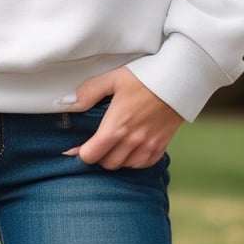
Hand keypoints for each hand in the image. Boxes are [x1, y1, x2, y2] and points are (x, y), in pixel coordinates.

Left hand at [62, 67, 182, 169]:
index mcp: (117, 126)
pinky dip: (133, 160)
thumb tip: (64, 103)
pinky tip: (130, 146)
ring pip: (124, 166)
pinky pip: (142, 164)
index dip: (80, 153)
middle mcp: (132, 141)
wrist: (179, 80)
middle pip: (106, 164)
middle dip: (97, 155)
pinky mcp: (161, 147)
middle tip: (95, 141)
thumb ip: (87, 92)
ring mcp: (148, 146)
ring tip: (112, 143)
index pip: (91, 155)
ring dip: (115, 158)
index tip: (75, 147)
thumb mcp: (112, 79)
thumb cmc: (144, 77)